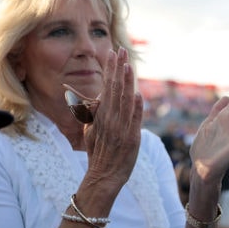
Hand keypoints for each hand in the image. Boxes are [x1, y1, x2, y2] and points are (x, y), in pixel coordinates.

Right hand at [83, 47, 143, 189]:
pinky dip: (136, 107)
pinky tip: (137, 94)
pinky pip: (134, 120)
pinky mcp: (131, 138)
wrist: (103, 177)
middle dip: (117, 68)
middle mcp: (110, 119)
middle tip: (120, 50)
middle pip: (114, 89)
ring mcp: (120, 128)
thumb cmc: (98, 153)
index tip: (113, 53)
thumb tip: (99, 98)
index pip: (106, 86)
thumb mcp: (91, 131)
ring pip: (124, 101)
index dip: (110, 69)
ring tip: (128, 65)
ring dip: (126, 82)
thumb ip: (95, 114)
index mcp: (101, 115)